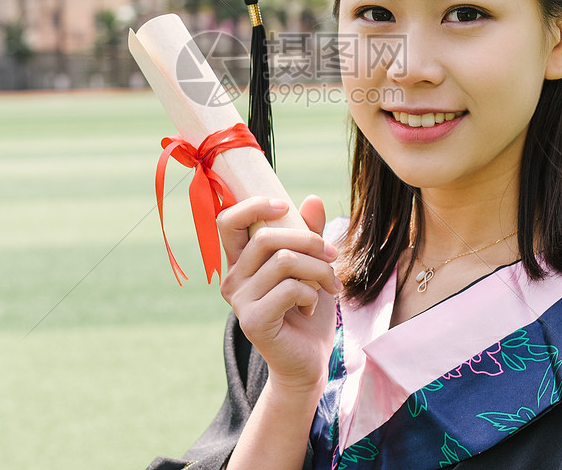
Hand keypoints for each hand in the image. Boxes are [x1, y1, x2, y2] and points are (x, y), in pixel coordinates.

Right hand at [218, 195, 340, 392]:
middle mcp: (232, 279)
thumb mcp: (312, 266)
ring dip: (318, 270)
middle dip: (308, 241)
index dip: (253, 206)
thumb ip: (308, 234)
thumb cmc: (308, 311)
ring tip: (329, 286)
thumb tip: (312, 199)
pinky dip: (311, 293)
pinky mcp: (253, 321)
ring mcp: (239, 301)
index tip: (284, 207)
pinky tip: (311, 307)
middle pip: (265, 238)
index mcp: (241, 262)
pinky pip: (289, 289)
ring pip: (284, 261)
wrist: (310, 361)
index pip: (228, 221)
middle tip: (333, 256)